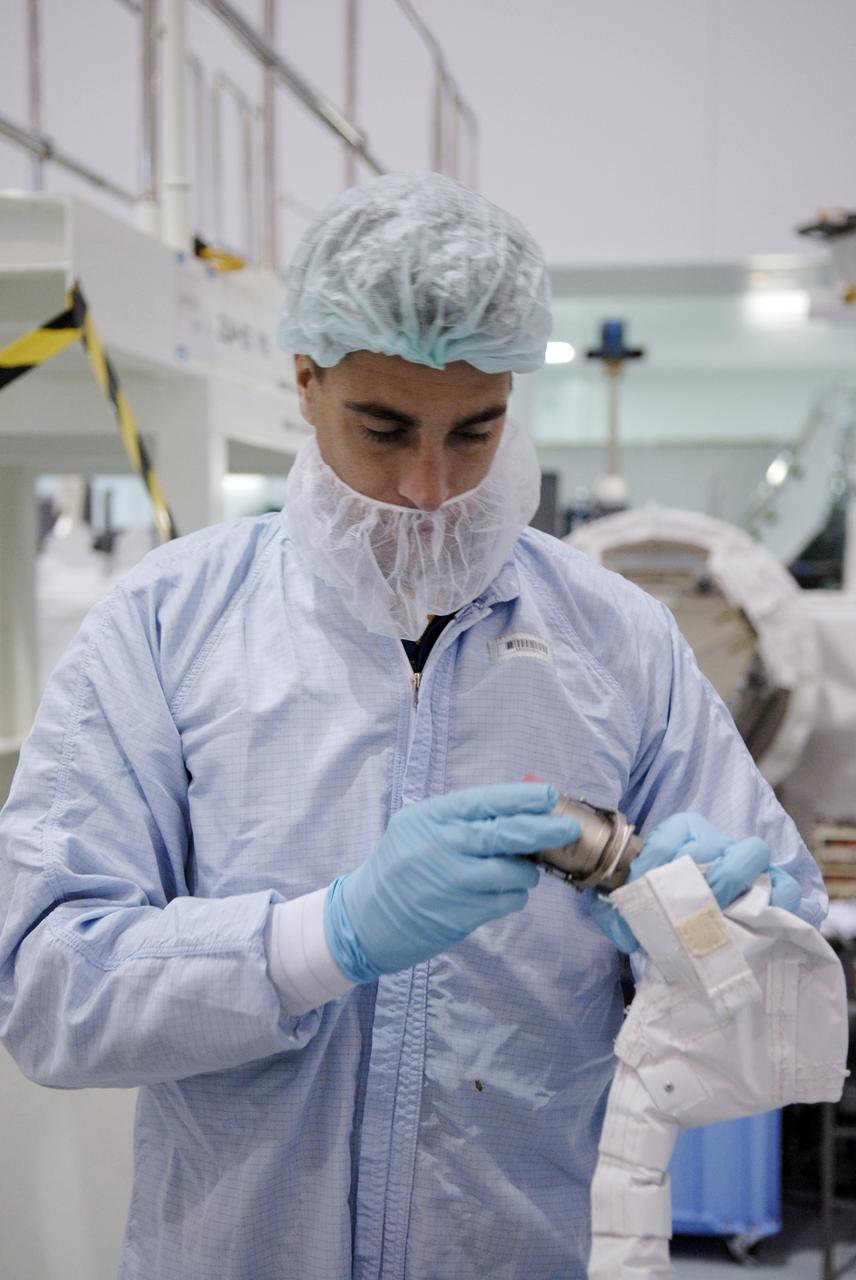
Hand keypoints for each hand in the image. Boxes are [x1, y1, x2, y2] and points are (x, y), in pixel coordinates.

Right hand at [324, 783, 580, 981]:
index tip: (551, 795)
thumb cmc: (400, 867)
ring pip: (511, 871)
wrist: (364, 919)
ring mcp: (449, 882)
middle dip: (544, 829)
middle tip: (569, 828)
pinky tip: (505, 893)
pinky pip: (505, 901)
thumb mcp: (421, 829)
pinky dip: (514, 896)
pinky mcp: (458, 915)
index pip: (485, 801)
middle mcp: (439, 845)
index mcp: (430, 817)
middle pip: (505, 833)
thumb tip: (522, 805)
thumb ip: (465, 818)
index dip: (522, 798)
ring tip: (521, 871)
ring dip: (527, 871)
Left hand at [589, 811, 801, 953]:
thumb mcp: (633, 904)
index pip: (671, 834)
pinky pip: (784, 883)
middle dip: (695, 873)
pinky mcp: (774, 883)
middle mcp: (716, 841)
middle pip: (712, 842)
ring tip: (717, 909)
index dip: (656, 858)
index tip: (640, 884)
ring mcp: (746, 859)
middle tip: (686, 904)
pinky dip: (777, 898)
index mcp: (681, 834)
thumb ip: (617, 914)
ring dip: (732, 879)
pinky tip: (756, 919)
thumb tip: (626, 932)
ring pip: (752, 850)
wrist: (693, 916)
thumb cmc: (663, 904)